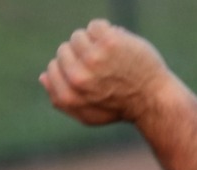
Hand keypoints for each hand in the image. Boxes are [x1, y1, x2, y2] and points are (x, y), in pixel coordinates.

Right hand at [40, 20, 177, 127]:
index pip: (52, 67)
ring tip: (111, 57)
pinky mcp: (109, 43)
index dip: (70, 69)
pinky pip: (95, 26)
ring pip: (79, 36)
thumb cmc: (120, 108)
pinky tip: (118, 46)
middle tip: (104, 68)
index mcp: (68, 96)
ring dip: (94, 43)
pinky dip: (107, 32)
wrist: (153, 100)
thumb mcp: (88, 115)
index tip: (89, 75)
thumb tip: (43, 76)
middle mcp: (78, 77)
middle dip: (82, 56)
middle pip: (65, 49)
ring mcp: (93, 58)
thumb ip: (62, 100)